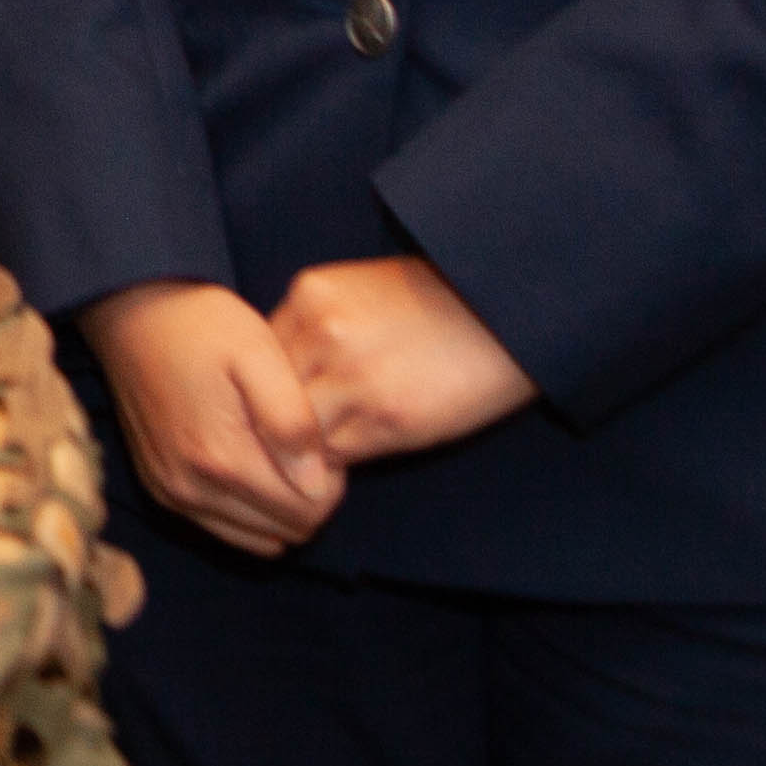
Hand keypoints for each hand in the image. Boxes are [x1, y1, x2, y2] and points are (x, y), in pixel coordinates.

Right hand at [76, 281, 342, 557]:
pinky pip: (224, 527)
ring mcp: (173, 494)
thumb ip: (291, 421)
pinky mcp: (161, 490)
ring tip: (274, 450)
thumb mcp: (260, 354)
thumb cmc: (203, 326)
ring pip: (258, 538)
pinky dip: (248, 508)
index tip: (319, 438)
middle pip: (286, 531)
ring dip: (279, 506)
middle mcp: (192, 489)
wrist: (132, 312)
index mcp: (221, 458)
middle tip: (300, 442)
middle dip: (308, 496)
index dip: (331, 479)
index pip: (309, 512)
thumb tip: (316, 484)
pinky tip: (247, 461)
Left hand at [270, 255, 535, 464]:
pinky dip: (328, 469)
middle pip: (262, 395)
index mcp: (311, 294)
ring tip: (306, 469)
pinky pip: (330, 455)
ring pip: (289, 431)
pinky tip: (342, 471)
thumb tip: (278, 379)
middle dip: (268, 426)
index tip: (269, 414)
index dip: (261, 392)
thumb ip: (316, 331)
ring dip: (296, 454)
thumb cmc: (441, 308)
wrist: (513, 316)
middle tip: (276, 452)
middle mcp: (320, 330)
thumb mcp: (364, 297)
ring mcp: (349, 374)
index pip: (253, 357)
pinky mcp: (384, 417)